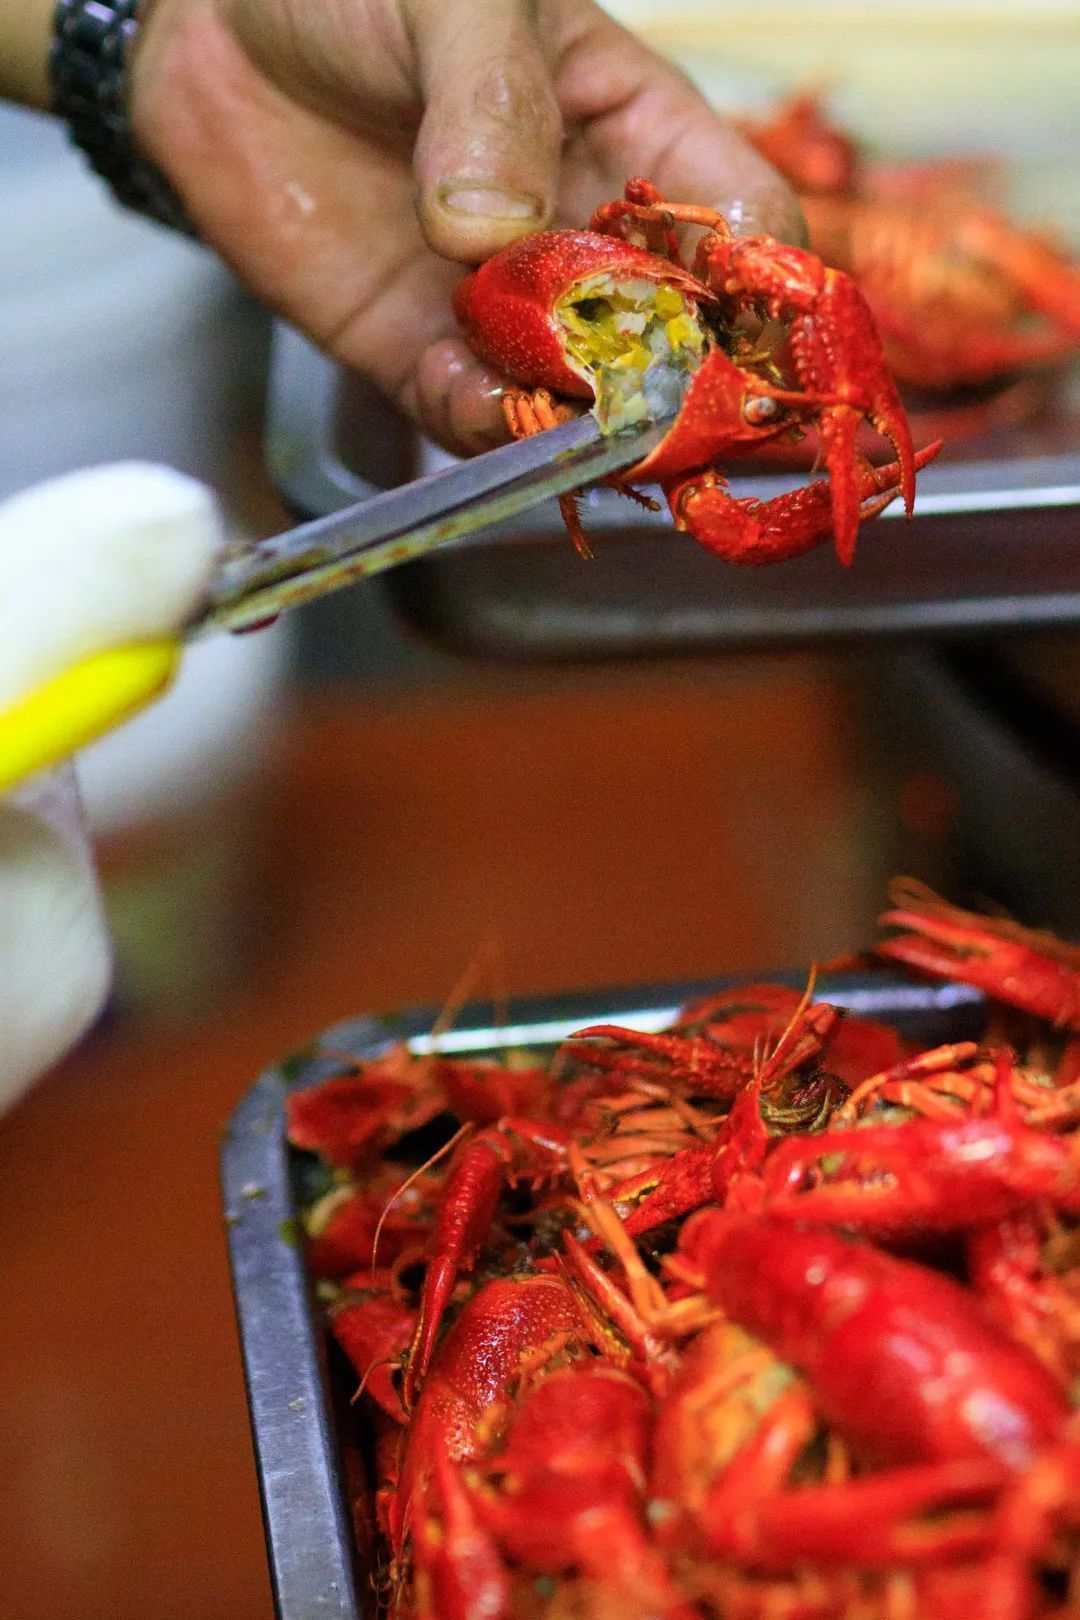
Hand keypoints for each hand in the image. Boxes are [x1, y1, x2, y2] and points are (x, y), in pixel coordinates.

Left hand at [132, 0, 800, 454]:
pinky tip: (487, 415)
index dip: (764, 288)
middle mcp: (585, 238)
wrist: (219, 30)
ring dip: (584, 427)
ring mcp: (506, 309)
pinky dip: (486, 433)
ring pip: (578, 397)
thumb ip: (488, 102)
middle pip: (675, 341)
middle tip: (669, 417)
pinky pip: (472, 417)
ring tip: (576, 430)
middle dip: (681, 389)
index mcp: (635, 136)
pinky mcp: (421, 355)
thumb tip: (496, 229)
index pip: (742, 226)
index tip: (748, 329)